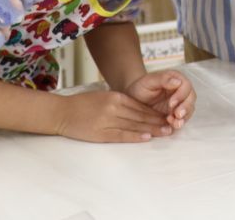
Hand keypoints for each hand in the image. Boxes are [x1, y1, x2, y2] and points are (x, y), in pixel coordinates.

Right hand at [55, 91, 170, 142]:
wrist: (62, 112)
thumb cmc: (83, 104)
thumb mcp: (104, 96)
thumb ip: (120, 102)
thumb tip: (138, 109)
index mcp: (116, 97)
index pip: (141, 106)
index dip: (155, 112)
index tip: (167, 116)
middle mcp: (114, 107)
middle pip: (141, 115)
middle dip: (158, 121)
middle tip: (172, 125)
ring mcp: (107, 120)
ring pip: (134, 125)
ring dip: (151, 129)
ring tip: (165, 132)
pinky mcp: (101, 132)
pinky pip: (121, 134)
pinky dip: (135, 136)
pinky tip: (146, 137)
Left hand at [124, 70, 194, 130]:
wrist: (132, 102)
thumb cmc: (140, 88)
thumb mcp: (148, 81)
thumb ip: (162, 79)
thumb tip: (178, 81)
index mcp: (176, 79)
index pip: (186, 86)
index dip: (181, 95)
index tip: (172, 103)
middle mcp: (180, 91)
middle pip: (191, 98)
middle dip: (186, 107)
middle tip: (177, 115)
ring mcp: (179, 103)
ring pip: (189, 109)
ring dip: (184, 117)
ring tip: (175, 123)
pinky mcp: (176, 115)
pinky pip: (182, 120)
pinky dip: (179, 123)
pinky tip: (171, 126)